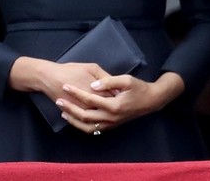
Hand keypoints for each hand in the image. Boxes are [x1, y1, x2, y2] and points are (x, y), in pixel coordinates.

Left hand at [56, 71, 184, 134]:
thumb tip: (93, 84)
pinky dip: (82, 126)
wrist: (151, 101)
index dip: (76, 92)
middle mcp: (111, 118)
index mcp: (113, 106)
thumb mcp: (126, 80)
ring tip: (63, 112)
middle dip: (70, 108)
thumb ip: (109, 81)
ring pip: (87, 127)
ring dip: (74, 120)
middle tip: (58, 100)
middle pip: (85, 116)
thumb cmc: (138, 88)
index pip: (89, 99)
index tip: (65, 85)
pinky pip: (94, 130)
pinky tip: (75, 119)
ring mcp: (111, 124)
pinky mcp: (111, 126)